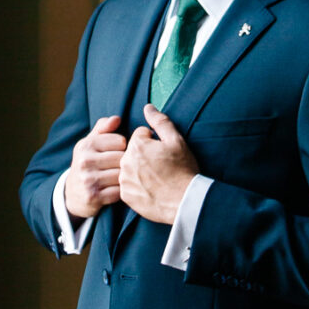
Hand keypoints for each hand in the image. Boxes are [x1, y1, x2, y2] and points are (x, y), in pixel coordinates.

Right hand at [65, 115, 126, 220]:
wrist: (72, 194)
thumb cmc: (87, 164)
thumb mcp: (90, 144)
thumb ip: (103, 129)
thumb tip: (117, 118)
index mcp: (86, 145)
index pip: (120, 141)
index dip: (122, 148)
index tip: (117, 153)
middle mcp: (85, 161)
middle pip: (122, 158)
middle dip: (125, 163)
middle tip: (121, 168)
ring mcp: (88, 180)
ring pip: (122, 175)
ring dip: (124, 178)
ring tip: (120, 178)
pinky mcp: (93, 197)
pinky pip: (119, 192)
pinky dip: (120, 192)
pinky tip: (115, 190)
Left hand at [118, 105, 199, 225]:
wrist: (184, 201)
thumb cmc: (183, 170)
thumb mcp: (176, 141)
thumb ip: (160, 121)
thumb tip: (148, 107)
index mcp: (136, 145)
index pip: (141, 135)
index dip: (154, 142)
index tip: (164, 153)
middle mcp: (125, 162)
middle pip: (133, 151)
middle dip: (144, 155)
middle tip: (162, 166)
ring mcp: (124, 180)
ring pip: (129, 168)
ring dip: (139, 170)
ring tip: (157, 178)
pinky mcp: (125, 195)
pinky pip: (128, 185)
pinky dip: (137, 186)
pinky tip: (151, 189)